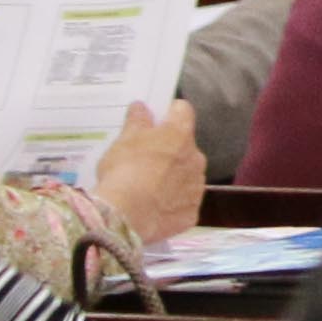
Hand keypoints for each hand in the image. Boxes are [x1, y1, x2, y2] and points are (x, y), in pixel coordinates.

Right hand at [91, 103, 202, 247]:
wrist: (127, 214)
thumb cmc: (124, 170)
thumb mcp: (124, 141)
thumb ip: (137, 121)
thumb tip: (142, 106)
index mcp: (180, 135)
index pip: (183, 111)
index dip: (169, 112)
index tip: (157, 118)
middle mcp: (196, 158)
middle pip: (185, 146)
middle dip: (169, 149)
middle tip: (145, 158)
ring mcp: (197, 186)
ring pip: (187, 174)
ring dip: (173, 176)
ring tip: (147, 186)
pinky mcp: (192, 211)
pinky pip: (183, 202)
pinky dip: (171, 202)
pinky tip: (153, 207)